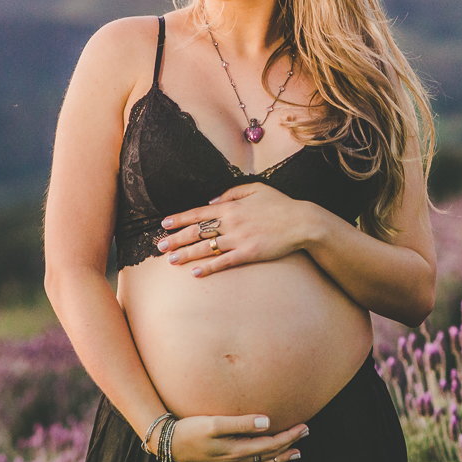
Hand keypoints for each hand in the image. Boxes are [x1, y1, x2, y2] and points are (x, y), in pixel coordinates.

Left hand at [158, 182, 319, 276]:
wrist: (302, 221)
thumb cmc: (280, 205)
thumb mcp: (256, 189)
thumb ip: (232, 193)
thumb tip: (212, 201)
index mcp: (231, 206)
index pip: (199, 213)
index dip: (180, 219)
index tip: (164, 224)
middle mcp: (231, 222)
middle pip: (197, 231)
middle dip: (176, 239)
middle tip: (160, 247)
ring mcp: (239, 239)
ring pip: (206, 248)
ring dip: (186, 254)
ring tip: (171, 260)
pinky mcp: (248, 253)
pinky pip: (224, 261)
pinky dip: (208, 267)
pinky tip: (196, 272)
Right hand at [163, 413, 307, 461]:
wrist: (167, 443)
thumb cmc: (191, 428)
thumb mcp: (215, 422)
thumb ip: (241, 423)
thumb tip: (266, 422)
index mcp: (236, 448)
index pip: (270, 442)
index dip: (288, 435)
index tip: (303, 426)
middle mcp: (235, 461)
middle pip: (268, 454)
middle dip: (289, 444)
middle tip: (306, 433)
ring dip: (279, 461)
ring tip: (296, 454)